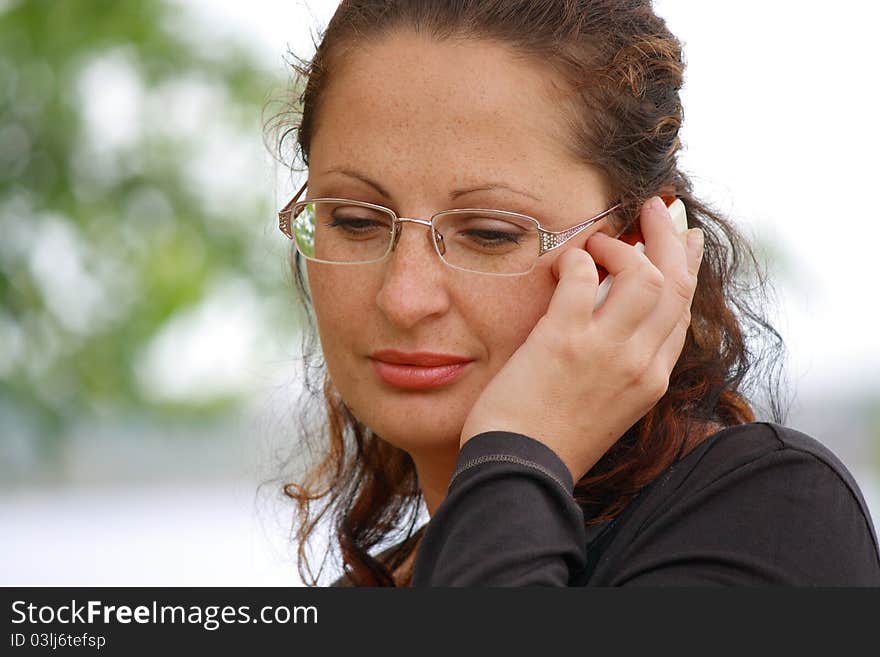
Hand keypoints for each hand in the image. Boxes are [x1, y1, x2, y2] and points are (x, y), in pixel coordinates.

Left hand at [459, 196, 704, 482]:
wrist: (520, 473)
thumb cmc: (553, 439)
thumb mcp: (608, 405)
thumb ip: (622, 364)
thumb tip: (623, 323)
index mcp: (652, 379)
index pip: (683, 309)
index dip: (685, 265)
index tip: (682, 237)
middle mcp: (640, 364)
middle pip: (675, 284)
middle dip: (668, 236)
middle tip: (653, 206)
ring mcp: (606, 352)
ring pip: (644, 275)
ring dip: (621, 247)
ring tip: (598, 241)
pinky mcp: (564, 342)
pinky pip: (584, 279)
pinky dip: (578, 260)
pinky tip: (565, 260)